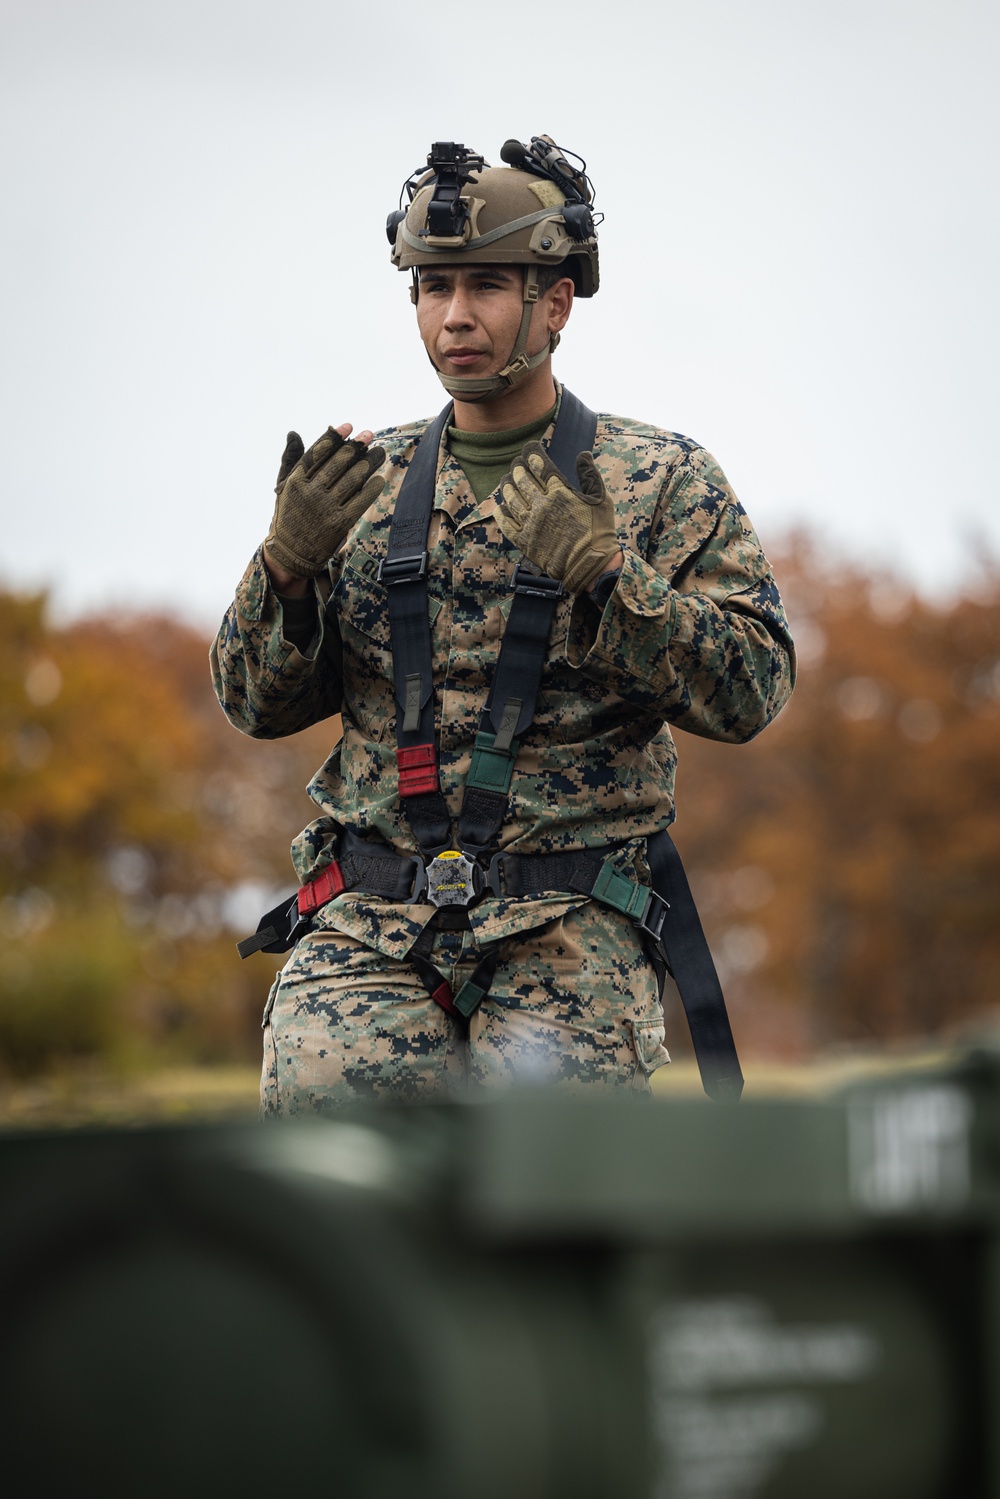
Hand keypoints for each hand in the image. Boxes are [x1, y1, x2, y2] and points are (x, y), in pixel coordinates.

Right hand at [264, 423, 385, 578]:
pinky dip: (371, 489)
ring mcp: (326, 508)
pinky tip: (379, 479)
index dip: (334, 437)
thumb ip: (291, 460)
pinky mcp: (339, 523)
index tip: (348, 426)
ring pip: (352, 479)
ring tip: (379, 452)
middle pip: (338, 463)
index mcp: (296, 481)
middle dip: (356, 446)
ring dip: (369, 463)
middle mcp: (310, 493)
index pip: (318, 453)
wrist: (291, 552)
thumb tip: (294, 434)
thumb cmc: (289, 514)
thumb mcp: (283, 486)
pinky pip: (360, 501)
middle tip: (369, 434)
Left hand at [497, 442, 619, 592]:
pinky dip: (501, 513)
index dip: (532, 454)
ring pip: (511, 499)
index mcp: (560, 492)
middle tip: (516, 464)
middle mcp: (542, 505)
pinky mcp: (525, 541)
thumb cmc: (599, 532)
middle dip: (518, 468)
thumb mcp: (601, 499)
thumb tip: (584, 454)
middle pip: (522, 480)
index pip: (540, 466)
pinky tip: (500, 507)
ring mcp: (531, 524)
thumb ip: (590, 474)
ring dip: (507, 487)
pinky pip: (507, 524)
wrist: (590, 565)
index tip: (529, 449)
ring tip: (506, 481)